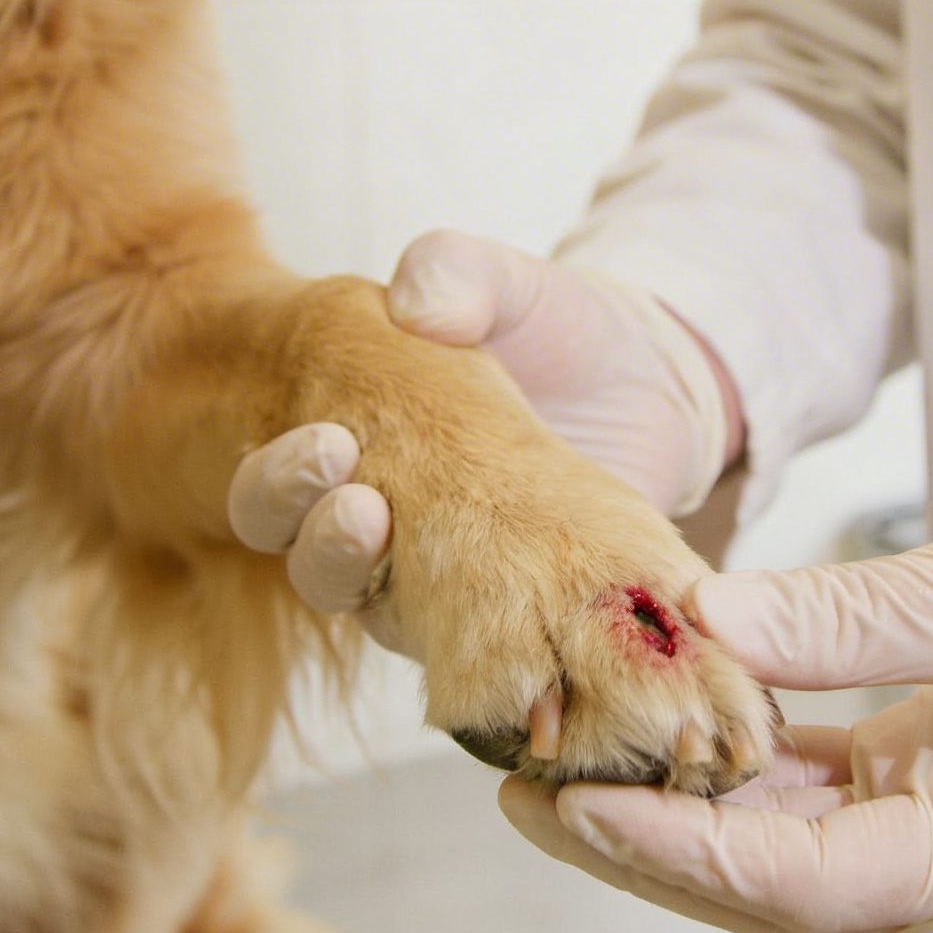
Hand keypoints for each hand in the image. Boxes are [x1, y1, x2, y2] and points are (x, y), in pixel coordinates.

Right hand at [227, 235, 742, 677]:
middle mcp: (385, 537)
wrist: (659, 388)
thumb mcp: (514, 288)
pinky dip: (504, 646)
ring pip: (391, 624)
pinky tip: (533, 623)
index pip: (273, 497)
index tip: (328, 443)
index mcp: (353, 453)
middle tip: (365, 507)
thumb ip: (459, 273)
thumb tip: (411, 300)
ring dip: (399, 600)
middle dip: (326, 545)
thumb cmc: (559, 333)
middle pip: (318, 571)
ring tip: (426, 555)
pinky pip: (494, 659)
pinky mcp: (527, 623)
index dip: (281, 482)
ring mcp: (453, 590)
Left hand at [499, 469, 932, 932]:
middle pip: (784, 888)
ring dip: (689, 810)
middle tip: (522, 789)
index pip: (807, 884)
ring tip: (571, 756)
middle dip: (651, 843)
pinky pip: (831, 805)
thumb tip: (698, 624)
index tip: (563, 801)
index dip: (675, 851)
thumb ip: (846, 618)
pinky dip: (752, 770)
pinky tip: (673, 724)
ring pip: (796, 853)